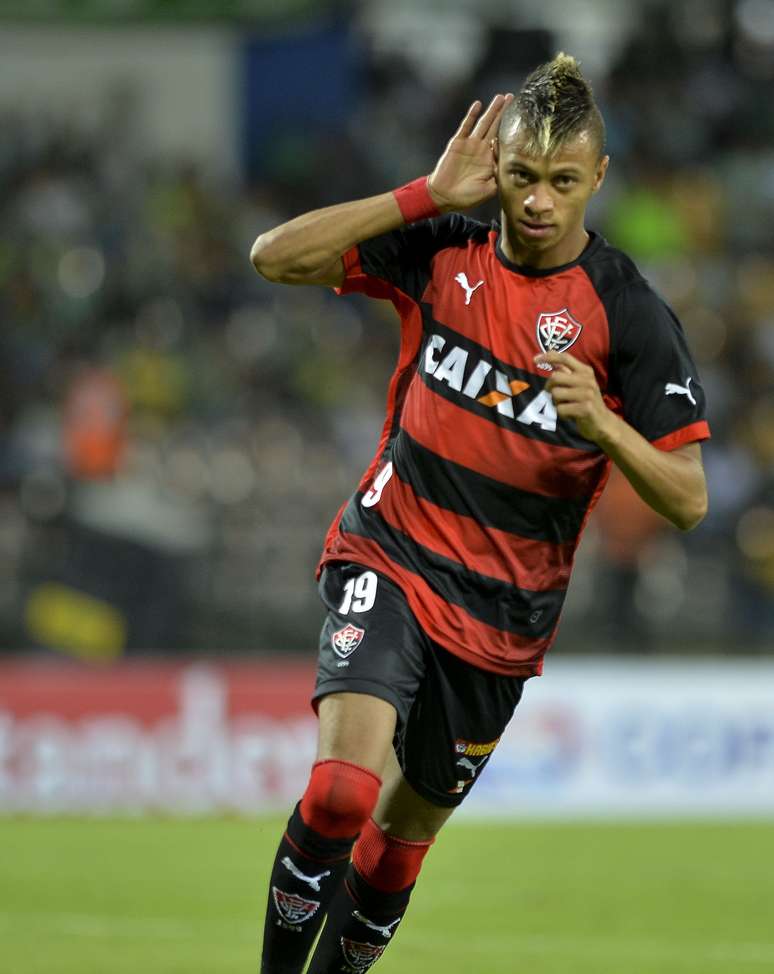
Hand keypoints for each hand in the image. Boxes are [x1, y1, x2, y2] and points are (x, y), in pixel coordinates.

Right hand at [428, 94, 512, 211]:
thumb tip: (510, 167)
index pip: (503, 141)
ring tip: (501, 97)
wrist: (444, 197)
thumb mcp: (489, 190)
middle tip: (513, 98)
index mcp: (490, 160)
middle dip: (504, 113)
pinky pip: (466, 126)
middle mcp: (482, 149)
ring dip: (492, 110)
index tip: (524, 118)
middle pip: (495, 127)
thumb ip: (499, 178)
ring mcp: (470, 144)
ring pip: (484, 123)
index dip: (512, 130)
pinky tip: (478, 104)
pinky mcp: (458, 143)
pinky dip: (472, 115)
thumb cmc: (466, 196)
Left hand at [535, 351, 618, 445]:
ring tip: (566, 406)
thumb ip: (568, 373)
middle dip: (549, 387)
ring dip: (556, 403)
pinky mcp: (585, 408)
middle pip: (555, 377)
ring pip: (555, 394)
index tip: (535, 360)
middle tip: (555, 396)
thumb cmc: (587, 402)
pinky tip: (571, 415)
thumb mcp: (580, 384)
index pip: (565, 358)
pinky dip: (561, 414)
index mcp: (586, 371)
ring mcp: (587, 394)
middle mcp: (587, 380)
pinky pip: (560, 409)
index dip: (548, 356)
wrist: (603, 422)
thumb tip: (554, 361)